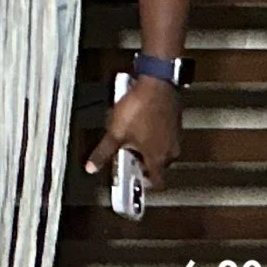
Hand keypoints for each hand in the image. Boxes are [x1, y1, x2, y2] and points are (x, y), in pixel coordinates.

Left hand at [85, 75, 181, 189]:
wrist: (157, 84)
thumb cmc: (139, 109)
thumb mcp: (115, 133)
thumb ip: (104, 152)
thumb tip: (91, 167)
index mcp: (158, 158)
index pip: (157, 182)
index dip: (144, 182)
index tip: (134, 178)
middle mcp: (171, 150)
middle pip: (158, 165)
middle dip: (141, 161)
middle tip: (126, 152)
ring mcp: (175, 136)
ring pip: (161, 149)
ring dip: (147, 146)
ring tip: (130, 134)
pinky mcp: (175, 122)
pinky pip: (163, 134)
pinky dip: (152, 133)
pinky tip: (139, 121)